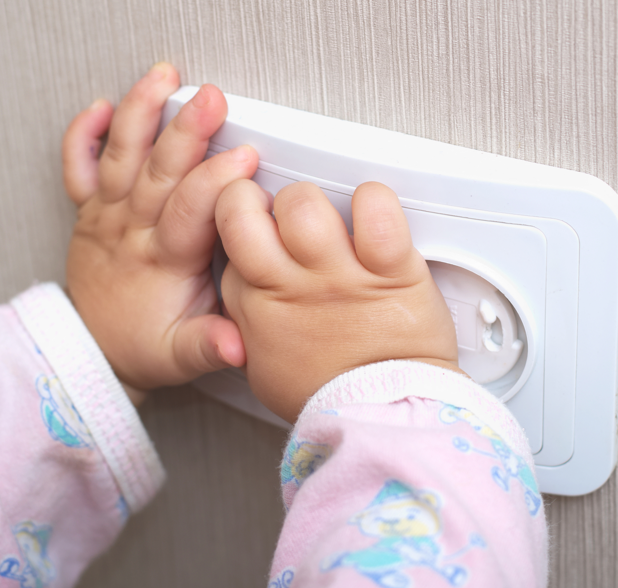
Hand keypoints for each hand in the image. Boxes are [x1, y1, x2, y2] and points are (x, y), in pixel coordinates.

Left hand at [62, 64, 257, 403]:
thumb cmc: (147, 346)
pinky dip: (83, 135)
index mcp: (162, 261)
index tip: (245, 156)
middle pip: (157, 172)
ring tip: (162, 77)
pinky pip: (78, 167)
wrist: (93, 351)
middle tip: (212, 97)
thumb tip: (239, 345)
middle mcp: (131, 231)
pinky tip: (99, 106)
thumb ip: (212, 346)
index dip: (217, 181)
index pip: (190, 211)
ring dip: (141, 113)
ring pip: (121, 156)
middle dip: (185, 130)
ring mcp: (106, 216)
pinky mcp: (89, 211)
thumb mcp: (186, 356)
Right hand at [216, 180, 463, 421]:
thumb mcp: (261, 362)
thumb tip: (251, 291)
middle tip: (288, 212)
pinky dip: (377, 200)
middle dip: (259, 197)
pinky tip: (375, 211)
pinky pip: (376, 211)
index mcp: (253, 303)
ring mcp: (337, 275)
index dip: (244, 223)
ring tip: (335, 216)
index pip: (227, 238)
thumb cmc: (326, 394)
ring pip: (304, 204)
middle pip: (242, 209)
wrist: (382, 420)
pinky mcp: (390, 270)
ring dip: (317, 199)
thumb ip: (249, 318)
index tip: (260, 226)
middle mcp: (288, 283)